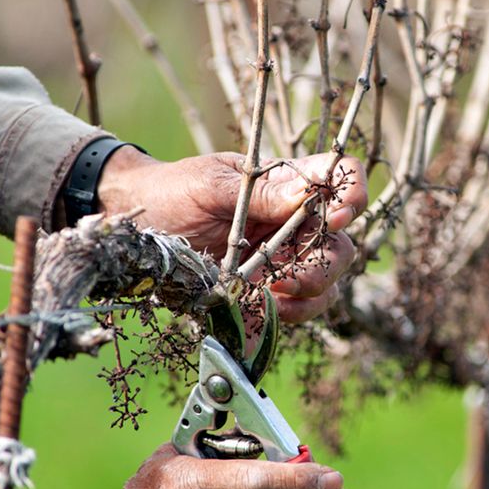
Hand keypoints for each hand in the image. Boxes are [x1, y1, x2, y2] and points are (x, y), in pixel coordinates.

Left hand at [97, 149, 367, 322]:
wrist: (137, 232)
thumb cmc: (173, 194)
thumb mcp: (211, 186)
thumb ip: (261, 193)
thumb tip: (308, 193)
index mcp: (285, 183)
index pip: (339, 177)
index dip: (351, 194)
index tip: (337, 216)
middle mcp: (293, 221)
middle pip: (341, 240)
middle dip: (327, 261)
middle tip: (294, 275)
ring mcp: (284, 257)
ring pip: (327, 277)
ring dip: (312, 290)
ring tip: (277, 294)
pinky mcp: (269, 289)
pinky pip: (301, 305)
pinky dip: (294, 312)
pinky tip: (270, 308)